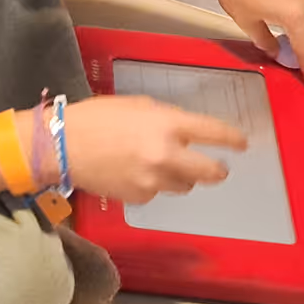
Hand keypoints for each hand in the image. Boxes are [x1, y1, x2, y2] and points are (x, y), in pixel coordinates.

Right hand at [62, 95, 249, 204]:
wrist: (61, 147)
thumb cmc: (96, 117)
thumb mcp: (136, 105)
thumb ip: (164, 118)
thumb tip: (183, 132)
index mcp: (167, 125)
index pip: (213, 132)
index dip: (232, 139)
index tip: (242, 143)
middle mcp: (166, 155)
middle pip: (211, 172)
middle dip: (218, 170)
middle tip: (218, 168)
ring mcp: (154, 180)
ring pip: (185, 185)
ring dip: (181, 176)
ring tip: (161, 165)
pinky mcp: (140, 197)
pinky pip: (158, 192)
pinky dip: (154, 184)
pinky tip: (134, 173)